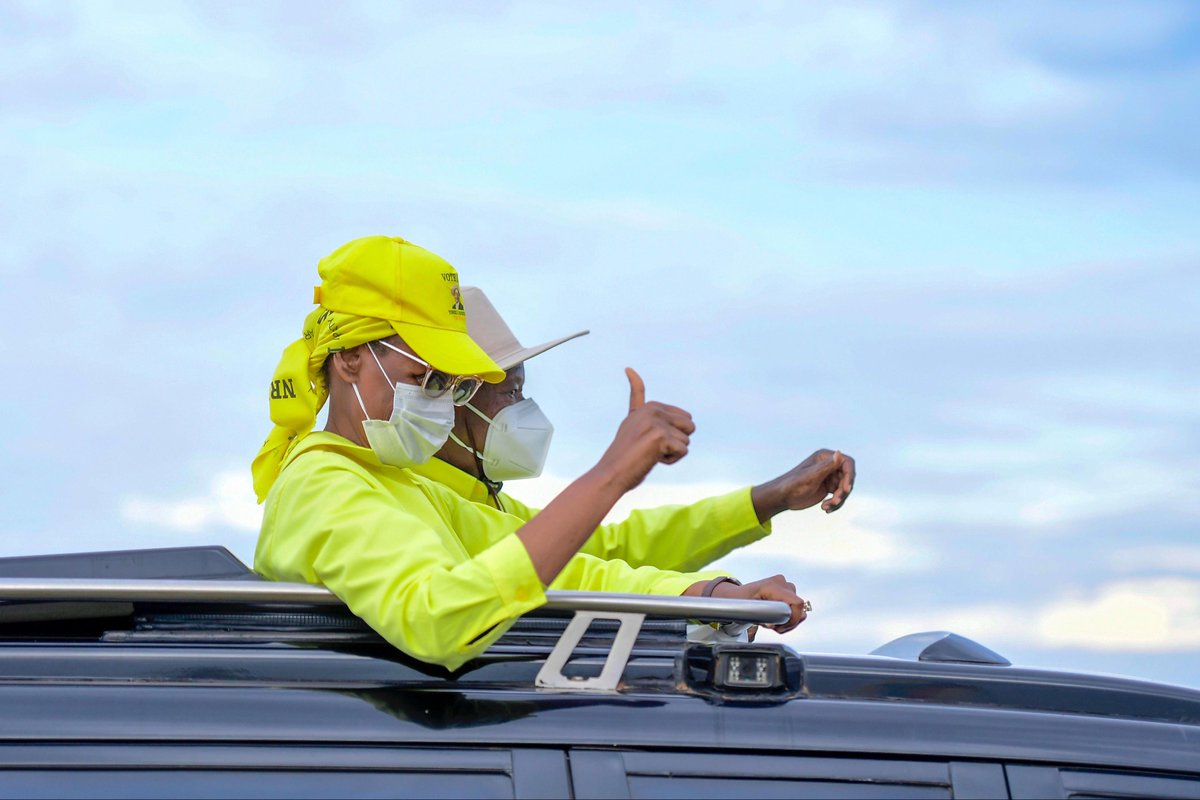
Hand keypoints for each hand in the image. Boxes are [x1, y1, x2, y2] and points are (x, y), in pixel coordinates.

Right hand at [594, 368, 694, 492]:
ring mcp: (656, 422)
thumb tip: (629, 368)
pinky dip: (671, 460)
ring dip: (672, 452)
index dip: (672, 433)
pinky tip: (651, 460)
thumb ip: (636, 400)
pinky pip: (683, 451)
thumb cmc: (623, 454)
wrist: (611, 473)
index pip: (683, 415)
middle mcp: (653, 410)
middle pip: (689, 426)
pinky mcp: (660, 436)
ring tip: (649, 454)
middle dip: (676, 441)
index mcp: (650, 407)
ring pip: (687, 440)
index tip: (629, 371)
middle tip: (652, 448)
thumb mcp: (631, 421)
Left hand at [713, 574, 808, 632]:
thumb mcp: (750, 611)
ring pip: (798, 609)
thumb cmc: (740, 602)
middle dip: (788, 622)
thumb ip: (766, 616)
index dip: (793, 619)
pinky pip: (795, 606)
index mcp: (771, 586)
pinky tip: (776, 616)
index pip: (797, 603)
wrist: (737, 595)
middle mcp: (781, 582)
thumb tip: (777, 623)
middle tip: (772, 627)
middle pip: (799, 608)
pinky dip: (788, 615)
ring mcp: (784, 583)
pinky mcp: (786, 588)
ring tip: (772, 621)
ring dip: (787, 619)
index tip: (780, 628)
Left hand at [751, 449, 855, 522]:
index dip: (850, 476)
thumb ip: (826, 466)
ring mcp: (829, 476)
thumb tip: (840, 452)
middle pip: (847, 478)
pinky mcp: (828, 487)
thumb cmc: (792, 485)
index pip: (847, 463)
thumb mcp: (811, 476)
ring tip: (825, 507)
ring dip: (838, 500)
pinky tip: (825, 509)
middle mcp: (829, 465)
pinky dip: (835, 504)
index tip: (846, 490)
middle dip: (842, 492)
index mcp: (825, 457)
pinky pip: (839, 496)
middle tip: (833, 502)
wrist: (782, 497)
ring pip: (844, 489)